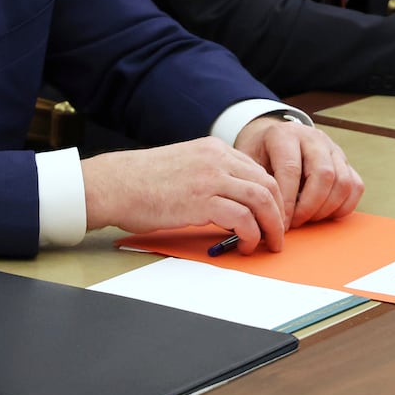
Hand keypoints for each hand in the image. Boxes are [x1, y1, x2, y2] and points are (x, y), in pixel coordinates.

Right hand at [80, 138, 285, 254]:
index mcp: (214, 149)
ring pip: (261, 199)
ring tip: (269, 243)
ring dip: (271, 225)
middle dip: (278, 212)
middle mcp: (217, 159)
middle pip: (267, 183)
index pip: (258, 170)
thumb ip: (209, 174)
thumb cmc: (142, 181)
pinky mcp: (202, 201)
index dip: (272, 196)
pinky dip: (251, 234)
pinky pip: (242, 218)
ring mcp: (211, 178)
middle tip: (279, 233)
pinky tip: (245, 244)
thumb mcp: (183, 164)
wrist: (115, 184)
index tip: (273, 216)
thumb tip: (230, 200)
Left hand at [234, 116, 363, 230]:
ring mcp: (333, 148)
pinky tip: (322, 214)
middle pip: (324, 175)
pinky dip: (343, 206)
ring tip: (306, 219)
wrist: (273, 135)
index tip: (280, 224)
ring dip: (326, 209)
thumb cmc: (259, 153)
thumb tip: (260, 216)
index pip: (291, 170)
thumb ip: (256, 184)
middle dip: (309, 207)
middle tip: (294, 224)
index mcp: (285, 135)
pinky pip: (355, 186)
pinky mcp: (345, 161)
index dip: (287, 202)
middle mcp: (313, 138)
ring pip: (343, 182)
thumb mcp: (248, 162)